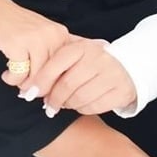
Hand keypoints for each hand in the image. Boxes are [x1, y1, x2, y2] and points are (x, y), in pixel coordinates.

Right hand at [0, 0, 72, 91]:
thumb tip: (48, 88)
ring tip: (15, 78)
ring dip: (24, 84)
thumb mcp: (38, 35)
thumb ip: (47, 56)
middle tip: (25, 90)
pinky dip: (11, 79)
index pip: (66, 68)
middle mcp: (51, 35)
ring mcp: (35, 38)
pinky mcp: (16, 43)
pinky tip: (6, 74)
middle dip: (38, 87)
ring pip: (37, 77)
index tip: (43, 90)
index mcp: (60, 33)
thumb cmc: (11, 23)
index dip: (54, 83)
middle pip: (52, 76)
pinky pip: (19, 75)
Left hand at [18, 34, 136, 115]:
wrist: (128, 65)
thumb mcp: (74, 57)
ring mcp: (112, 74)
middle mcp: (98, 58)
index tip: (29, 93)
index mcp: (83, 47)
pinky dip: (82, 109)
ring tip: (64, 104)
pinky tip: (80, 104)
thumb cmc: (92, 63)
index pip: (56, 64)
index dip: (40, 81)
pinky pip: (94, 106)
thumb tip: (27, 88)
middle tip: (48, 106)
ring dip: (67, 105)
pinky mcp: (121, 90)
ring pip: (79, 98)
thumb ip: (53, 67)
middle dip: (53, 99)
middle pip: (66, 85)